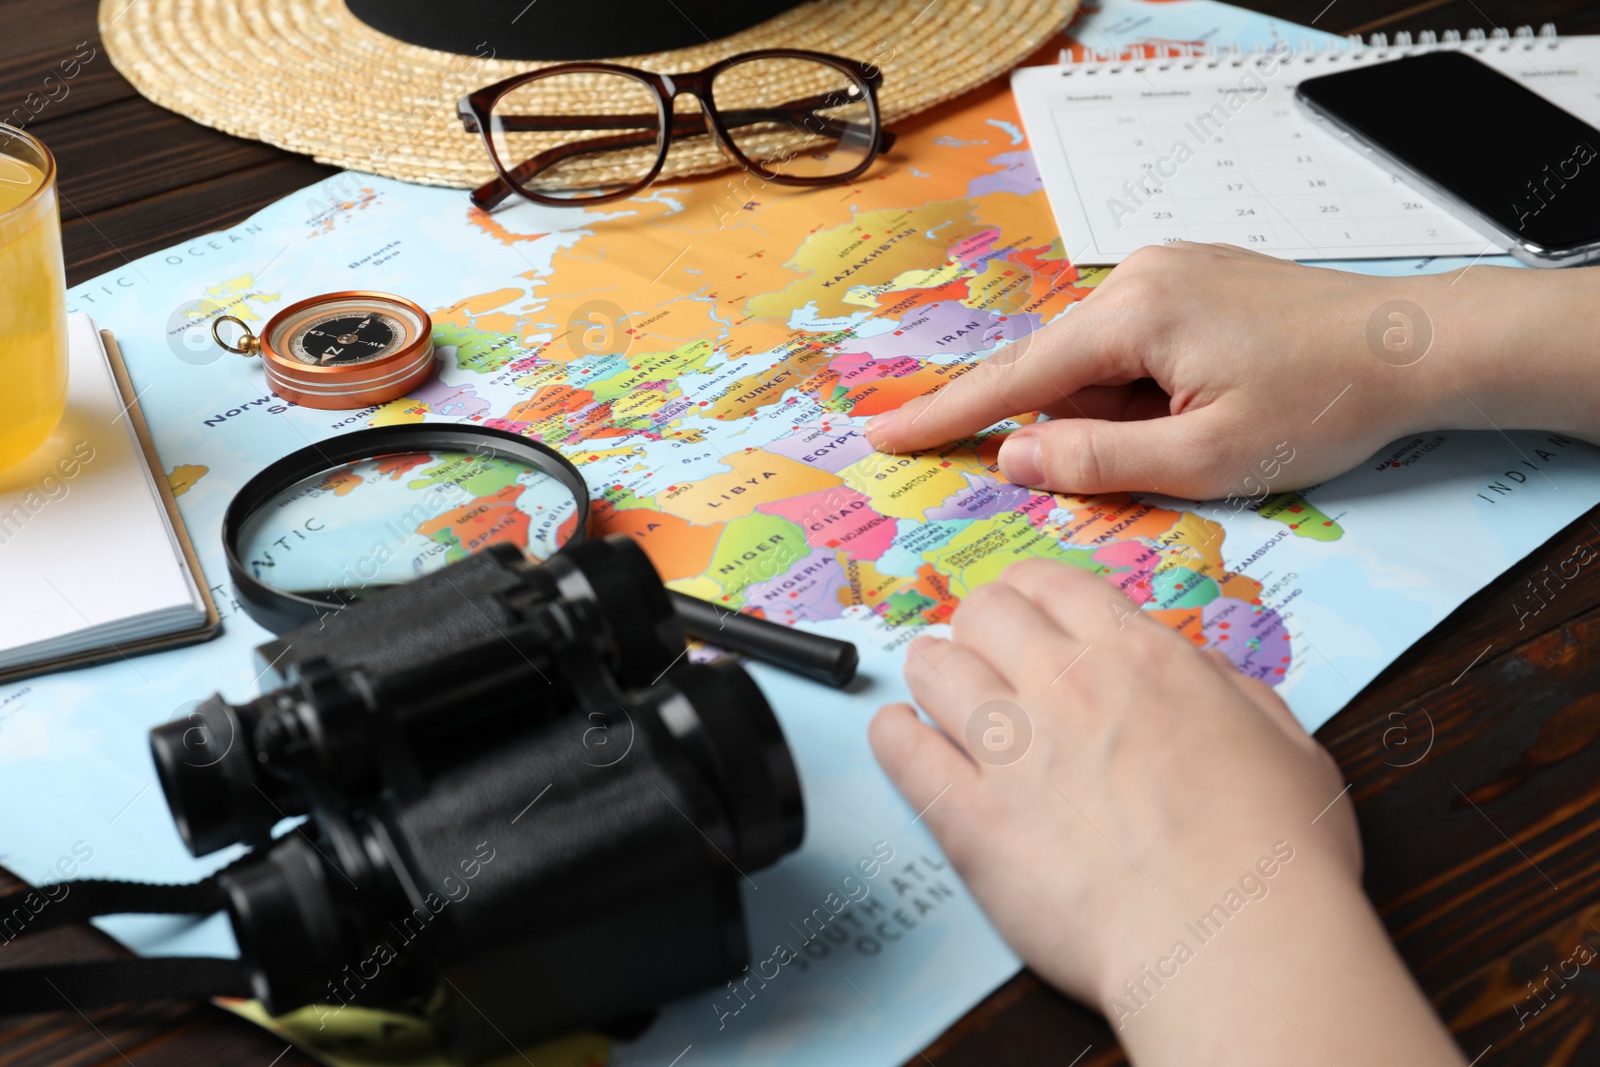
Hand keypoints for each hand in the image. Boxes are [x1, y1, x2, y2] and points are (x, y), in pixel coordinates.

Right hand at [863, 241, 1599, 497]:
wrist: (1417, 347)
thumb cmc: (1319, 404)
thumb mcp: (1203, 458)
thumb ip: (1095, 459)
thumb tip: (1013, 455)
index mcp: (1132, 314)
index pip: (1013, 378)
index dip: (944, 416)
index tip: (881, 434)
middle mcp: (1137, 277)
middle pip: (1063, 373)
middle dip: (1088, 426)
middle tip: (1171, 450)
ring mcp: (1167, 271)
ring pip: (1101, 364)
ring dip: (1130, 412)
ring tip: (1212, 425)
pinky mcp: (1192, 280)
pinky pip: (1135, 347)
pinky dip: (1149, 390)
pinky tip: (1211, 402)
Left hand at [869, 559, 1464, 1064]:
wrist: (1233, 943)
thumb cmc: (1276, 858)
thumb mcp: (1285, 742)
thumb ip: (1231, 692)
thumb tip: (1198, 673)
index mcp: (1140, 657)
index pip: (1052, 585)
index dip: (1030, 595)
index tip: (1025, 615)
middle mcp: (1066, 686)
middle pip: (983, 613)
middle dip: (979, 628)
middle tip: (984, 656)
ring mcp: (1011, 749)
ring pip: (933, 667)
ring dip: (934, 674)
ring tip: (940, 695)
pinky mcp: (970, 819)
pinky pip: (902, 750)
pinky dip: (893, 735)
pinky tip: (901, 736)